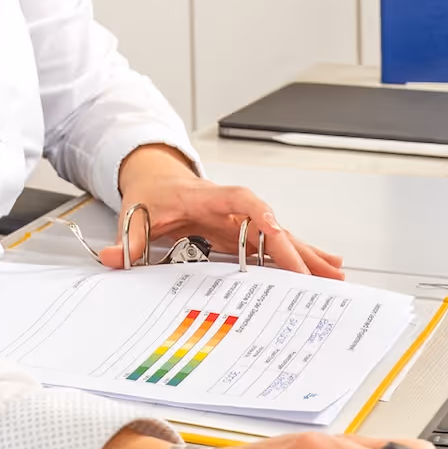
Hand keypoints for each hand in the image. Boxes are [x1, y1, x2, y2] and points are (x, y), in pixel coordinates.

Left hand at [109, 145, 343, 278]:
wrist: (154, 173)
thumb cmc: (151, 192)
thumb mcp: (134, 213)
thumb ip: (126, 239)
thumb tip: (111, 258)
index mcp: (206, 197)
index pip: (239, 201)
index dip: (259, 215)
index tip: (276, 231)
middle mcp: (230, 207)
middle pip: (270, 224)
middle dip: (295, 249)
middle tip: (319, 274)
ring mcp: (241, 219)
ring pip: (280, 236)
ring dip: (307, 254)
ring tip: (335, 275)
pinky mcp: (244, 230)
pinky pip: (276, 243)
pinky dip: (300, 254)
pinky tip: (325, 265)